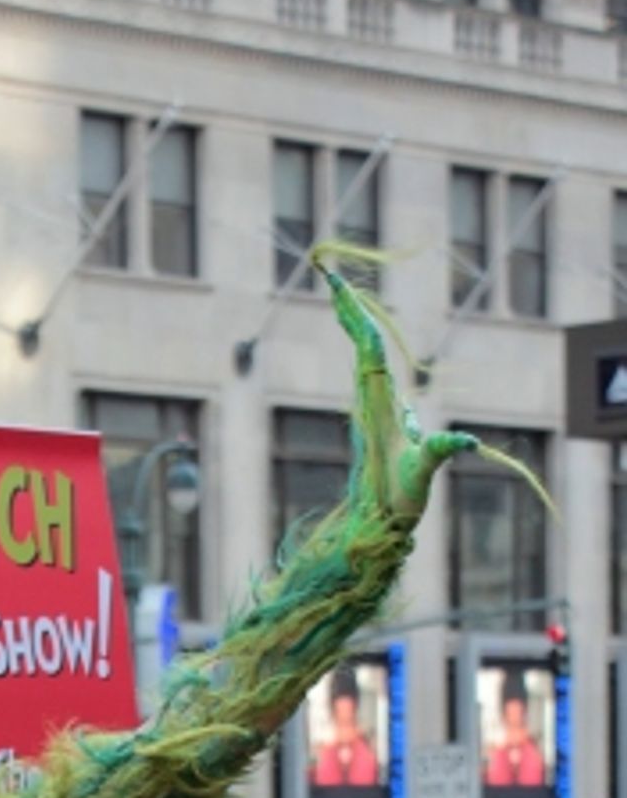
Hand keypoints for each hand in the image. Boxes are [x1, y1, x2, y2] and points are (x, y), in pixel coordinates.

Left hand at [323, 265, 475, 528]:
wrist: (378, 523)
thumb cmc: (399, 499)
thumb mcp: (423, 472)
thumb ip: (443, 451)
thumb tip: (468, 441)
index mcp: (379, 404)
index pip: (369, 350)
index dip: (358, 318)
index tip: (340, 289)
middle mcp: (371, 401)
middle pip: (360, 344)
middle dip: (348, 308)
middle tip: (330, 274)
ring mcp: (373, 408)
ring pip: (361, 355)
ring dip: (352, 323)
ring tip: (340, 294)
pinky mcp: (378, 417)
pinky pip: (370, 371)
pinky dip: (365, 346)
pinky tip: (362, 337)